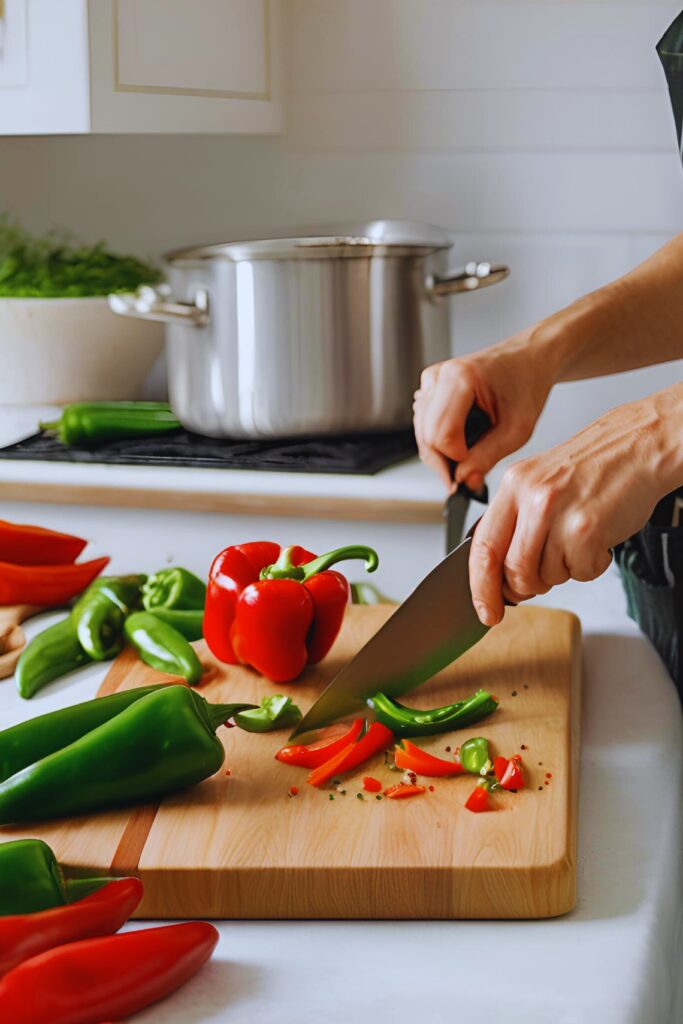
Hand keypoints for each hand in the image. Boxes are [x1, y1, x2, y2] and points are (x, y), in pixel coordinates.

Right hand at [413, 332, 558, 492]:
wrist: (528, 358)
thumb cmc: (526, 384)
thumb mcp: (518, 428)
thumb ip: (488, 457)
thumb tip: (464, 482)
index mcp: (461, 378)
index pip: (442, 435)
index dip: (454, 462)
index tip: (470, 476)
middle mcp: (440, 376)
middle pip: (426, 436)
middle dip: (444, 463)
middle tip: (465, 480)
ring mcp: (431, 380)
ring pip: (421, 433)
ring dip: (440, 454)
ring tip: (466, 461)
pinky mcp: (429, 387)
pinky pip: (423, 424)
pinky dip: (437, 441)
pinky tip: (459, 444)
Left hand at [469, 393, 675, 624]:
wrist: (639, 445)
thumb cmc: (592, 466)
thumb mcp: (540, 481)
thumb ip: (515, 522)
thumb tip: (498, 574)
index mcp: (514, 485)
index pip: (483, 547)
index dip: (480, 586)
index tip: (485, 610)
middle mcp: (533, 498)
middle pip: (514, 570)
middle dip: (527, 586)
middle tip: (543, 576)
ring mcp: (560, 514)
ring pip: (547, 576)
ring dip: (564, 571)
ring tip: (578, 541)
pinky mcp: (588, 530)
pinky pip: (580, 573)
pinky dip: (591, 567)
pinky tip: (598, 541)